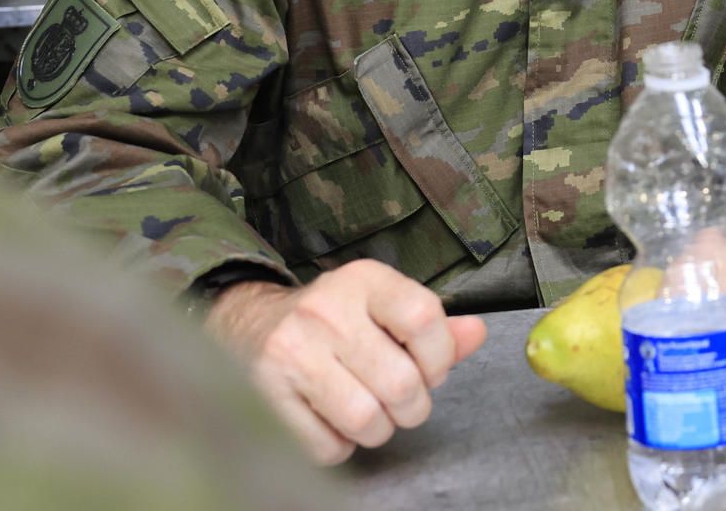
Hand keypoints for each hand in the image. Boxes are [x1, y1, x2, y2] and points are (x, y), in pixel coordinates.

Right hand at [206, 258, 487, 464]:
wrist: (247, 326)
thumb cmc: (332, 321)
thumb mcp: (382, 307)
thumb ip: (434, 326)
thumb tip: (478, 334)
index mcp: (364, 280)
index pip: (425, 318)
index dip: (440, 357)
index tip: (432, 370)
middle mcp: (325, 310)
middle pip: (401, 382)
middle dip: (413, 406)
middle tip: (402, 402)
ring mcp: (291, 353)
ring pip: (366, 419)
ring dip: (378, 429)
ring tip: (369, 412)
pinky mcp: (266, 394)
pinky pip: (327, 446)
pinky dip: (340, 446)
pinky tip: (332, 421)